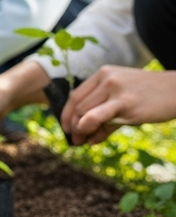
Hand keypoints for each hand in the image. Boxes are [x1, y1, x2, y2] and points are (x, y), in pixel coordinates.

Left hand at [61, 67, 175, 144]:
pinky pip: (98, 118)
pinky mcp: (126, 105)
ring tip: (81, 142)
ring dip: (80, 131)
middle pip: (78, 106)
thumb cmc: (150, 96)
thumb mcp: (123, 98)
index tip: (66, 128)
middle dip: (73, 126)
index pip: (76, 95)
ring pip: (86, 113)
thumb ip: (105, 114)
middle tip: (74, 140)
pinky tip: (91, 140)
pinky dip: (90, 130)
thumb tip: (87, 136)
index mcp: (103, 74)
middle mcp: (106, 80)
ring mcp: (116, 91)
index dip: (67, 114)